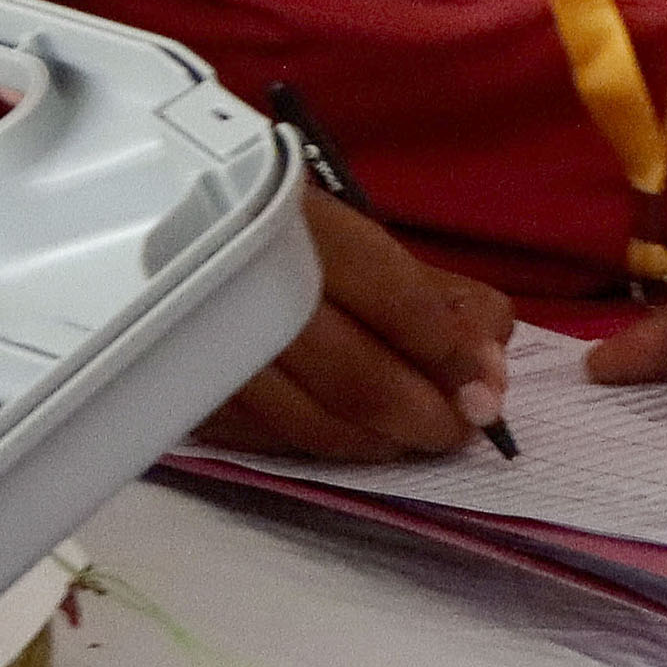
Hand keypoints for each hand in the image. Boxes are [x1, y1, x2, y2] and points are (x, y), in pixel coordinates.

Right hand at [194, 190, 521, 460]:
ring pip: (309, 423)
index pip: (398, 302)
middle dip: (423, 417)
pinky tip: (345, 433)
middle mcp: (246, 277)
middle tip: (457, 430)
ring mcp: (205, 340)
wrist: (177, 221)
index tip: (485, 394)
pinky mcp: (182, 384)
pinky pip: (263, 439)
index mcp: (300, 221)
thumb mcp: (367, 238)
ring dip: (376, 442)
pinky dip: (316, 445)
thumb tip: (488, 372)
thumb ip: (443, 300)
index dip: (451, 357)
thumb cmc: (287, 230)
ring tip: (407, 437)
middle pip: (355, 378)